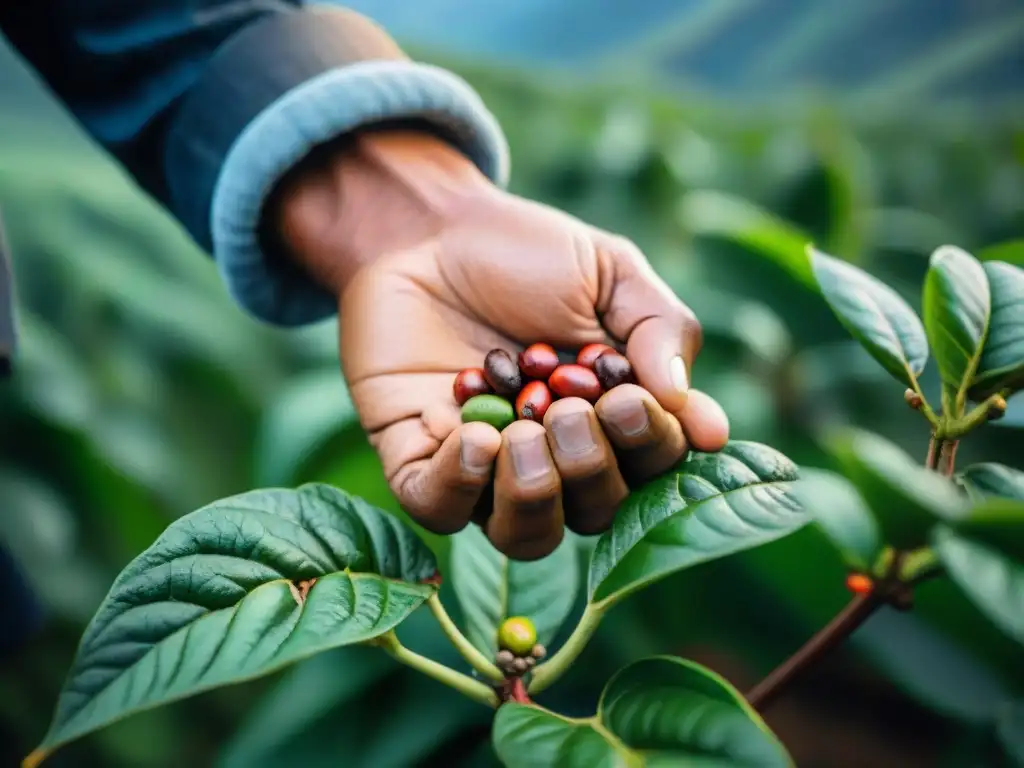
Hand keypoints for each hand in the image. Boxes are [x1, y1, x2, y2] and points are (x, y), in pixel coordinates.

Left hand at [272, 131, 728, 559]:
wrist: (425, 229)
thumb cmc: (524, 251)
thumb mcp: (610, 273)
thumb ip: (661, 331)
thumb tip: (706, 426)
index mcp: (610, 418)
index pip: (653, 468)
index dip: (652, 448)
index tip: (629, 399)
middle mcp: (555, 456)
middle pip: (596, 515)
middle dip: (592, 469)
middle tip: (569, 409)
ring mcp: (486, 469)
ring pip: (523, 536)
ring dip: (534, 496)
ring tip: (523, 432)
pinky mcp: (418, 460)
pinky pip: (440, 510)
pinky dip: (458, 485)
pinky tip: (467, 432)